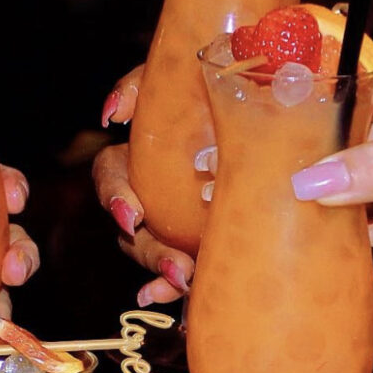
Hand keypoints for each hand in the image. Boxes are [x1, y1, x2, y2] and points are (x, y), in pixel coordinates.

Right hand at [93, 69, 195, 304]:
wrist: (262, 97)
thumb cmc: (205, 87)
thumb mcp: (172, 76)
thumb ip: (138, 86)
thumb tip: (112, 113)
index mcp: (135, 157)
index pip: (110, 178)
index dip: (116, 198)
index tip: (134, 215)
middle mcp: (149, 193)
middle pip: (132, 232)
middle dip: (149, 251)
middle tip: (175, 266)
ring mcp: (172, 220)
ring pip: (154, 253)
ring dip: (165, 271)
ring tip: (187, 281)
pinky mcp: (199, 236)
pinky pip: (181, 267)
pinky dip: (175, 286)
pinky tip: (186, 296)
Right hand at [290, 71, 372, 369]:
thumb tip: (311, 181)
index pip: (364, 88)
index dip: (323, 97)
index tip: (276, 108)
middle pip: (342, 137)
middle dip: (305, 148)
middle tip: (257, 157)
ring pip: (337, 182)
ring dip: (306, 190)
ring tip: (261, 191)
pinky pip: (344, 225)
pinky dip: (319, 227)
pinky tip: (289, 226)